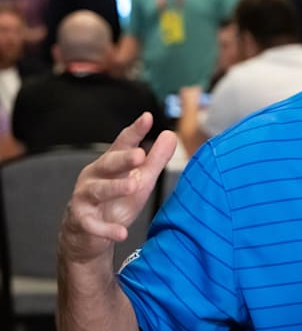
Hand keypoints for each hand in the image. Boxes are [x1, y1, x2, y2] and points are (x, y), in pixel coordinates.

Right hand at [59, 113, 175, 263]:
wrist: (88, 236)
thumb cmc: (116, 202)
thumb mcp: (140, 180)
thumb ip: (155, 159)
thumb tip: (170, 134)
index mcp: (110, 163)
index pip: (123, 143)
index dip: (135, 131)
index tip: (147, 117)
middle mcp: (94, 176)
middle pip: (108, 163)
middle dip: (123, 159)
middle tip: (140, 155)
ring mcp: (84, 197)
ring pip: (98, 190)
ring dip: (114, 188)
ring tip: (133, 187)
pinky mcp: (81, 221)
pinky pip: (93, 224)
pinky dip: (106, 229)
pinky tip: (121, 233)